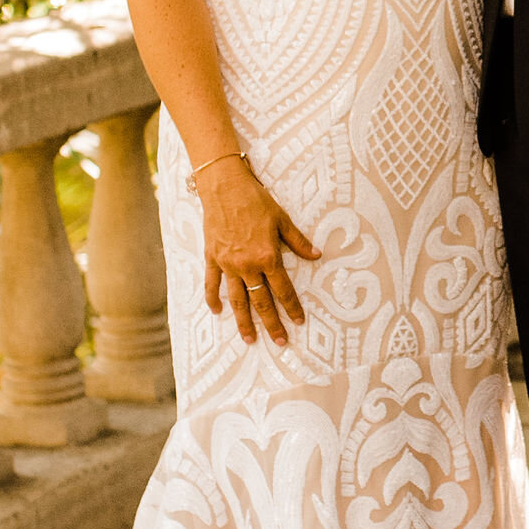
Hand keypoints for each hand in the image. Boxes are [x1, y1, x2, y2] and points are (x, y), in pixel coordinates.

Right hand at [199, 157, 319, 343]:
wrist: (224, 187)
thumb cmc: (256, 200)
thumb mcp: (282, 219)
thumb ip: (298, 241)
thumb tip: (316, 256)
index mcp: (267, 256)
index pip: (283, 290)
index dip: (292, 307)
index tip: (299, 322)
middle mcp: (247, 265)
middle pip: (261, 301)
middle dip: (272, 324)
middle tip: (280, 342)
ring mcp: (227, 264)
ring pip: (237, 299)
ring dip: (243, 321)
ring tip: (250, 339)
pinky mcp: (212, 258)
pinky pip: (212, 284)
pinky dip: (213, 298)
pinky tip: (217, 311)